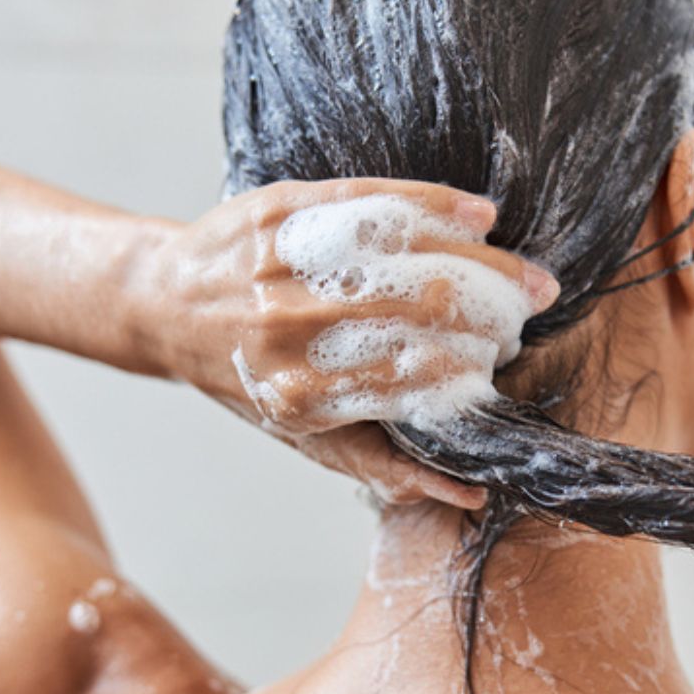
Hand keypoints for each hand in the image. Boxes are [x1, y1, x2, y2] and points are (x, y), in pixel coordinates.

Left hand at [140, 177, 557, 506]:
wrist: (164, 302)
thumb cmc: (248, 378)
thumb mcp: (304, 437)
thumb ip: (384, 466)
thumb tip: (470, 492)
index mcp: (300, 393)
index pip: (417, 376)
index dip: (476, 367)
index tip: (504, 362)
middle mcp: (290, 327)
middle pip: (425, 308)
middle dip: (494, 310)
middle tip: (529, 310)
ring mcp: (285, 262)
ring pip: (412, 253)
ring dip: (483, 262)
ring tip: (521, 275)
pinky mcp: (283, 207)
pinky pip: (376, 201)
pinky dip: (438, 205)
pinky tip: (482, 216)